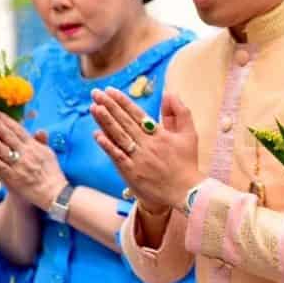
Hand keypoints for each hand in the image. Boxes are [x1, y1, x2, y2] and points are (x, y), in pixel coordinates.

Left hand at [0, 111, 66, 209]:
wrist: (53, 192)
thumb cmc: (51, 172)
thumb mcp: (49, 154)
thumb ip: (42, 141)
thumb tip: (39, 130)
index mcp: (33, 146)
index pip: (17, 129)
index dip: (5, 120)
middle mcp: (25, 153)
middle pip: (8, 135)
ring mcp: (19, 165)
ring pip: (2, 149)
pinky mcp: (13, 177)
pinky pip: (0, 167)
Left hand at [90, 89, 201, 212]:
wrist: (185, 191)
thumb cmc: (186, 163)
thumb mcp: (189, 134)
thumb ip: (180, 112)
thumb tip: (168, 94)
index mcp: (160, 134)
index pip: (137, 114)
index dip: (123, 102)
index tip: (110, 91)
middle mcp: (147, 144)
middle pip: (125, 122)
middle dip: (109, 106)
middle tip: (96, 93)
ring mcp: (138, 158)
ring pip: (119, 136)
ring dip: (106, 121)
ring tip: (94, 107)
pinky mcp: (131, 172)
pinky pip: (117, 156)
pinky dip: (107, 145)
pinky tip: (97, 135)